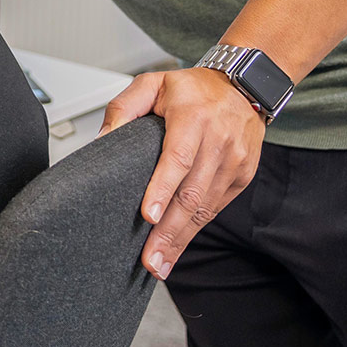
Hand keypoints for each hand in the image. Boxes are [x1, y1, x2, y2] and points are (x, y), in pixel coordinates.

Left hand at [104, 68, 263, 281]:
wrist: (245, 85)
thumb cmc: (192, 88)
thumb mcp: (152, 83)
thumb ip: (123, 108)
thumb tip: (102, 140)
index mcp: (194, 117)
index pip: (177, 158)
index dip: (162, 189)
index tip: (148, 215)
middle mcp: (218, 141)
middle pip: (191, 193)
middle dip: (169, 231)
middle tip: (148, 259)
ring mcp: (234, 162)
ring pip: (205, 208)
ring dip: (181, 239)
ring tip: (159, 263)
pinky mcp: (241, 176)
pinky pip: (215, 208)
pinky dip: (195, 230)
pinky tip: (177, 247)